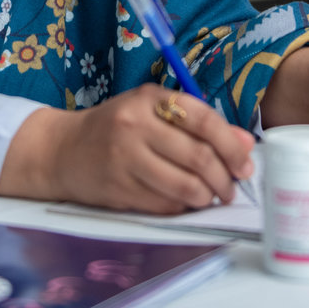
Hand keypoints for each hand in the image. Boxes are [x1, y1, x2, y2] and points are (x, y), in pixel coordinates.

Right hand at [0, 84, 255, 212]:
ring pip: (185, 186)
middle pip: (198, 157)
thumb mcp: (153, 112)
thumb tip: (247, 143)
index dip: (232, 145)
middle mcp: (135, 126)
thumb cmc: (115, 127)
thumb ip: (199, 124)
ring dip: (208, 197)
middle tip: (232, 188)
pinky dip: (184, 207)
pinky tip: (186, 202)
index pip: (203, 120)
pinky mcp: (119, 190)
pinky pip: (166, 205)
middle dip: (225, 178)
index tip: (245, 164)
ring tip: (212, 197)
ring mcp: (125, 160)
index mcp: (149, 99)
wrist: (61, 151)